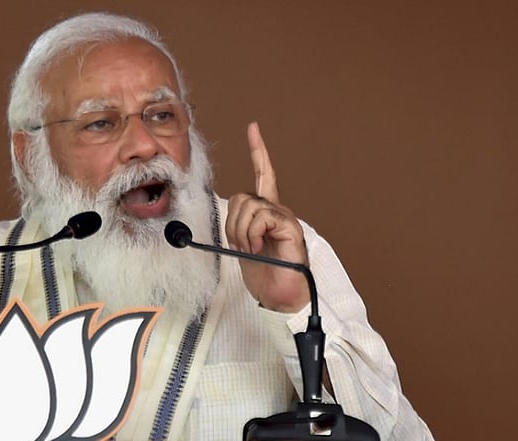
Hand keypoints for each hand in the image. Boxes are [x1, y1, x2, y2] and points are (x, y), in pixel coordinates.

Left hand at [225, 122, 310, 312]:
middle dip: (233, 224)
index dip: (258, 151)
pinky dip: (252, 234)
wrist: (279, 295)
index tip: (254, 128)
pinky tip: (259, 248)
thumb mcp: (242, 244)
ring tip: (251, 249)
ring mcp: (285, 218)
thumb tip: (227, 218)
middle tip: (241, 245)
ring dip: (241, 231)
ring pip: (249, 206)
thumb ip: (237, 225)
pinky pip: (261, 218)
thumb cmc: (263, 273)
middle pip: (243, 197)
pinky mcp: (290, 228)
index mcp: (266, 212)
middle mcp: (278, 210)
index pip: (263, 174)